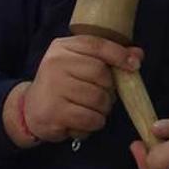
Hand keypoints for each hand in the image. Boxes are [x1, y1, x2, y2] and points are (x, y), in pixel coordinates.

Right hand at [3, 36, 143, 146]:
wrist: (31, 109)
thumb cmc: (62, 86)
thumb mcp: (80, 65)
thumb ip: (107, 58)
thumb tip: (138, 54)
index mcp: (63, 47)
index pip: (97, 45)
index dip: (119, 54)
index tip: (134, 64)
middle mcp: (56, 63)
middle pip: (102, 75)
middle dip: (109, 90)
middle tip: (100, 97)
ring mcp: (54, 87)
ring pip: (99, 99)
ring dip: (102, 109)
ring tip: (89, 110)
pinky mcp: (55, 112)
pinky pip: (91, 118)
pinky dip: (93, 123)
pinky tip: (81, 121)